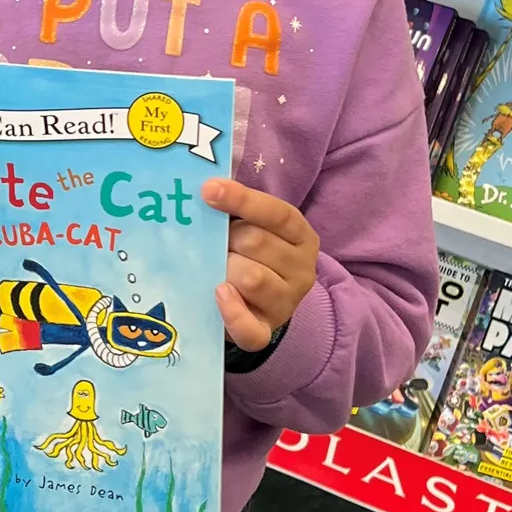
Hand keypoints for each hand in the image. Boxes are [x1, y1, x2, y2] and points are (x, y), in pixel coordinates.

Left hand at [203, 178, 318, 351]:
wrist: (253, 303)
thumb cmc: (246, 252)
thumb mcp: (249, 225)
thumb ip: (235, 205)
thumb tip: (208, 181)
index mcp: (301, 235)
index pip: (277, 213)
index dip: (242, 199)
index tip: (208, 190)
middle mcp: (302, 269)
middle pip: (257, 242)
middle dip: (226, 239)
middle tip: (212, 242)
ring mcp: (286, 303)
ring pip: (252, 278)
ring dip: (224, 269)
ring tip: (214, 267)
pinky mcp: (265, 331)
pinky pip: (250, 328)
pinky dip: (231, 311)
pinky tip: (218, 293)